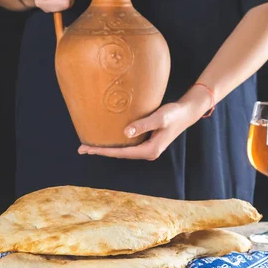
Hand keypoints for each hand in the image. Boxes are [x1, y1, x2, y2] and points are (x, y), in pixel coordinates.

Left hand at [78, 85, 213, 159]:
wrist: (186, 113)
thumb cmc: (174, 114)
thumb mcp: (159, 117)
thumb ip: (143, 125)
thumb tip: (125, 133)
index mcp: (150, 150)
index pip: (121, 153)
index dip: (103, 151)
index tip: (88, 148)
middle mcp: (147, 153)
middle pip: (119, 154)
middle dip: (100, 151)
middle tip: (81, 149)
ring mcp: (147, 148)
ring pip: (122, 150)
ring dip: (106, 148)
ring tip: (89, 145)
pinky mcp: (146, 142)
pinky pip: (127, 145)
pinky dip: (115, 143)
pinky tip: (106, 138)